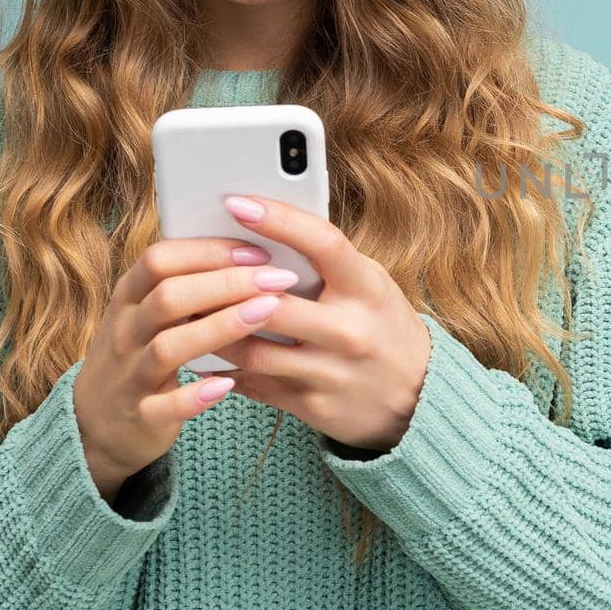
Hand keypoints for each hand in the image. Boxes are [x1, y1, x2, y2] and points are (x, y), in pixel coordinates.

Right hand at [73, 237, 298, 497]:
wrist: (95, 423)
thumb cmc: (140, 353)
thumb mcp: (149, 312)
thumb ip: (187, 283)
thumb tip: (251, 251)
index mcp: (128, 297)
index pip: (160, 259)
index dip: (210, 251)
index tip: (260, 250)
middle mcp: (124, 331)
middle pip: (168, 296)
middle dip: (227, 283)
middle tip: (278, 278)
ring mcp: (128, 375)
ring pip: (167, 346)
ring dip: (220, 327)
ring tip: (268, 312)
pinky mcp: (139, 415)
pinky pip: (163, 407)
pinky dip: (194, 395)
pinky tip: (228, 383)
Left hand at [199, 195, 433, 452]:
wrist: (421, 398)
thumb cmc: (385, 327)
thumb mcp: (372, 287)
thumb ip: (328, 266)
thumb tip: (264, 233)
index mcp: (369, 289)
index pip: (323, 243)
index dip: (279, 220)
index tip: (237, 202)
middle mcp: (352, 331)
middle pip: (273, 303)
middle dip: (226, 287)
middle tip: (190, 269)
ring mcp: (333, 372)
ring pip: (252, 349)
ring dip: (214, 330)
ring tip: (188, 312)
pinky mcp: (314, 406)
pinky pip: (254, 385)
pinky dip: (224, 370)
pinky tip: (206, 353)